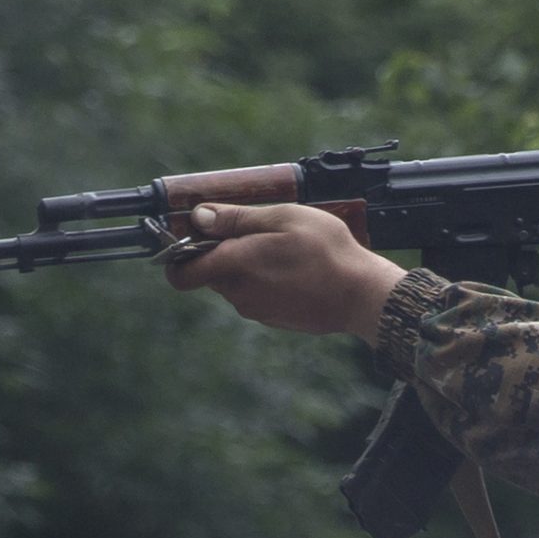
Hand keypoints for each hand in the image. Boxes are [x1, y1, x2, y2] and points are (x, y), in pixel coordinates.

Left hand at [163, 203, 405, 340]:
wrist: (361, 296)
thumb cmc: (326, 251)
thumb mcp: (282, 218)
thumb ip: (237, 219)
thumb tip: (199, 218)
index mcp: (233, 266)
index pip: (180, 274)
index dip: (177, 255)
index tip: (192, 237)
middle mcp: (238, 294)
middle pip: (211, 273)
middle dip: (222, 252)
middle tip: (256, 230)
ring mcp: (256, 310)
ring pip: (235, 283)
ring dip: (248, 266)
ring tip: (283, 248)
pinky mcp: (274, 319)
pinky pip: (257, 296)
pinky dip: (266, 281)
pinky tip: (294, 269)